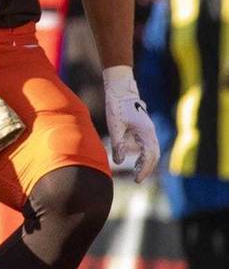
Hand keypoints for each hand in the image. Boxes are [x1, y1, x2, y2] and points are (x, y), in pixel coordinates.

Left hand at [103, 66, 160, 181]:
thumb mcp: (115, 126)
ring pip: (152, 150)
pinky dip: (144, 155)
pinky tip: (135, 161)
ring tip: (137, 173)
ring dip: (146, 162)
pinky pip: (147, 145)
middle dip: (147, 168)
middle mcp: (150, 131)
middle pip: (154, 155)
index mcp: (145, 132)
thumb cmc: (117, 105)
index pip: (149, 156)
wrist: (121, 88)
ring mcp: (148, 129)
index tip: (136, 180)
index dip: (144, 170)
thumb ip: (117, 145)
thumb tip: (118, 163)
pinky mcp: (143, 128)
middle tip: (137, 180)